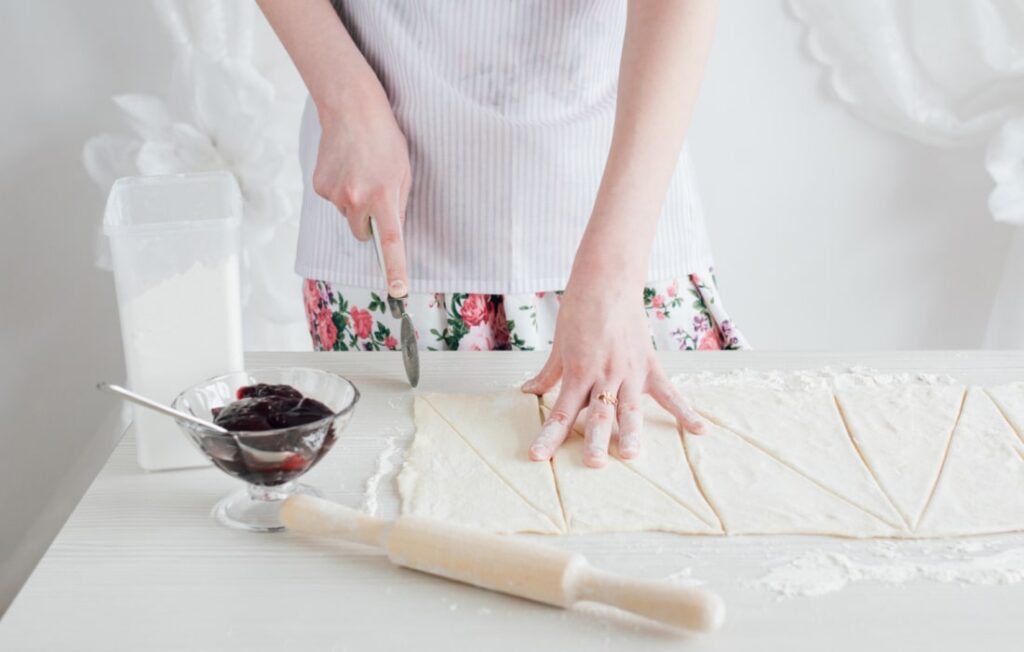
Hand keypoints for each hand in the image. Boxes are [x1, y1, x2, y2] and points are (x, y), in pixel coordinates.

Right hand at [311, 89, 411, 297]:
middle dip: (368, 221)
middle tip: (374, 192)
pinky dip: (340, 190)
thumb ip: (398, 204)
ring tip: (360, 170)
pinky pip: (333, 200)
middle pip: (362, 233)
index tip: (398, 291)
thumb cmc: (385, 138)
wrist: (351, 107)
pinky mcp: (319, 186)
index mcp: (384, 197)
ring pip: (347, 215)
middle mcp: (357, 200)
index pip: (391, 243)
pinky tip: (345, 167)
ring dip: (355, 202)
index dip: (395, 269)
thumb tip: (390, 231)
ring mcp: (334, 194)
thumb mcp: (403, 172)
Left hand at [522, 275, 704, 467]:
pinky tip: (699, 431)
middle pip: (599, 414)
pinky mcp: (650, 365)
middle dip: (596, 441)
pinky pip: (669, 393)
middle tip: (594, 464)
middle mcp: (605, 374)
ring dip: (631, 432)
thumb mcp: (559, 344)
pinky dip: (685, 412)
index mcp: (579, 371)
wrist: (607, 281)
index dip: (549, 436)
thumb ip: (548, 373)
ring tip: (632, 454)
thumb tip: (528, 392)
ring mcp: (630, 371)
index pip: (562, 412)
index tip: (538, 457)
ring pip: (631, 408)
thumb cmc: (579, 310)